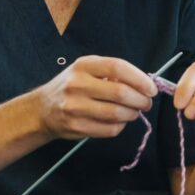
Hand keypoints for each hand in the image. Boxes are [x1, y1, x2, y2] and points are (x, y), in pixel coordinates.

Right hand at [33, 55, 156, 139]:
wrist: (43, 109)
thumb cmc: (73, 86)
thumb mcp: (87, 70)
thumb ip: (112, 73)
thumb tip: (144, 84)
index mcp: (84, 65)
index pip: (118, 67)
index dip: (140, 79)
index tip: (151, 88)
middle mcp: (77, 84)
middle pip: (120, 93)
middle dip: (141, 100)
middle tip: (147, 103)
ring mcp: (75, 107)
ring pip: (117, 113)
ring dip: (132, 114)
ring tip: (134, 112)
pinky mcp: (76, 126)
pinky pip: (109, 129)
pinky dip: (121, 126)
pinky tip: (119, 121)